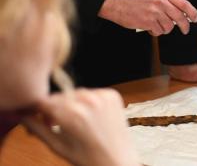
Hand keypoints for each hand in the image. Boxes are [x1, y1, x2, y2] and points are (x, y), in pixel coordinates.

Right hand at [22, 88, 139, 165]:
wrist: (117, 159)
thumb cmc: (87, 158)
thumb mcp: (57, 145)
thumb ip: (37, 128)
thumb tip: (22, 116)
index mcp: (71, 114)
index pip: (44, 101)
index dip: (37, 109)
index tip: (37, 117)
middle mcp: (87, 101)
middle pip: (59, 96)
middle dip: (53, 108)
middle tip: (53, 124)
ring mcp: (102, 96)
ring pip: (75, 93)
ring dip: (70, 104)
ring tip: (73, 122)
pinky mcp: (112, 94)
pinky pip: (93, 93)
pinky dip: (87, 102)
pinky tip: (89, 117)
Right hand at [98, 0, 196, 35]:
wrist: (118, 3)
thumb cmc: (137, 0)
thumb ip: (169, 2)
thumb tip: (183, 14)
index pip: (184, 4)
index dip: (193, 13)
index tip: (196, 18)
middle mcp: (160, 1)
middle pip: (180, 17)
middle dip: (185, 26)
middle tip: (185, 30)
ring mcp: (154, 12)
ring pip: (169, 26)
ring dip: (165, 29)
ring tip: (157, 24)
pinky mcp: (148, 22)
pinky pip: (159, 31)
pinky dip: (156, 31)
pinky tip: (149, 26)